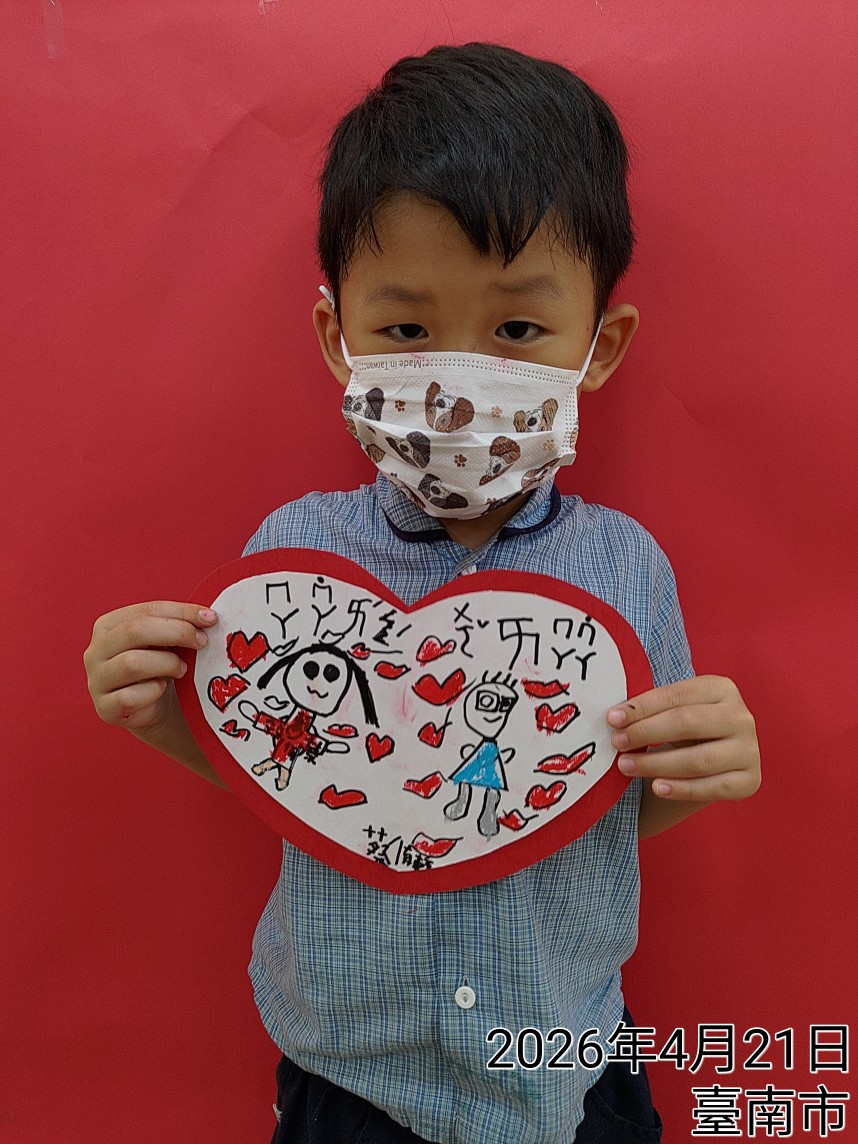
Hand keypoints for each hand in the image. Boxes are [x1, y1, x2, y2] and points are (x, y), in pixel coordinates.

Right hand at [84, 601, 217, 732]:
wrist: (153, 707)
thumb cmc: (160, 666)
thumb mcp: (166, 640)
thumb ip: (179, 624)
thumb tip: (207, 616)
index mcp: (108, 626)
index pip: (146, 610)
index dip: (181, 612)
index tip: (210, 618)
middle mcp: (95, 651)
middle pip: (135, 631)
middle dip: (176, 633)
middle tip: (202, 642)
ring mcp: (96, 681)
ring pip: (132, 663)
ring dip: (167, 664)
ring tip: (182, 669)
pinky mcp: (105, 708)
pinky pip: (130, 697)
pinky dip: (153, 692)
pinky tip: (162, 689)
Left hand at [606, 675, 760, 802]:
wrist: (708, 764)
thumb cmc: (683, 732)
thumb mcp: (673, 713)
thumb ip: (652, 711)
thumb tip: (616, 718)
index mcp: (722, 689)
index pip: (677, 696)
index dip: (643, 707)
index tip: (613, 719)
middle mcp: (741, 717)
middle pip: (688, 723)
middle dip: (647, 733)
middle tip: (617, 743)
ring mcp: (749, 750)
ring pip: (698, 760)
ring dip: (656, 764)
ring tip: (626, 766)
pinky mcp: (750, 781)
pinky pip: (712, 788)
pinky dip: (682, 789)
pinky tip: (657, 787)